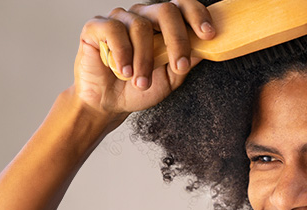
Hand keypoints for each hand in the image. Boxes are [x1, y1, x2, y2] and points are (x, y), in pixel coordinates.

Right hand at [72, 0, 215, 119]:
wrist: (108, 103)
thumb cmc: (140, 87)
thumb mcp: (171, 78)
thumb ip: (188, 60)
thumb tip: (209, 46)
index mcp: (163, 24)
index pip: (183, 6)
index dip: (198, 15)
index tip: (209, 35)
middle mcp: (143, 16)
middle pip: (166, 10)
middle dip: (177, 40)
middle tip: (179, 67)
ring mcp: (120, 19)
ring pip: (140, 26)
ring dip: (145, 59)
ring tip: (141, 82)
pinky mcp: (96, 26)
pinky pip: (113, 30)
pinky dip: (122, 53)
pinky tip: (123, 71)